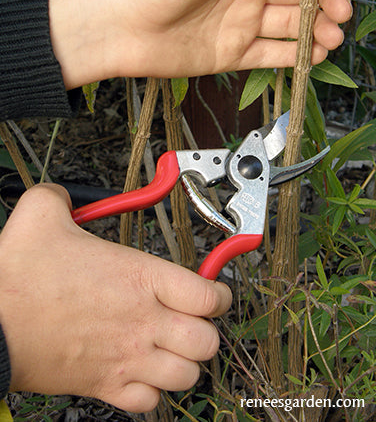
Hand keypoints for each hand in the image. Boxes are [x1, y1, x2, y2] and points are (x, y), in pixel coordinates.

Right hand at [0, 184, 231, 411]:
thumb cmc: (19, 277)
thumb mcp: (42, 214)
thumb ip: (61, 198)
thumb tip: (62, 195)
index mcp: (140, 277)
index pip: (209, 295)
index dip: (219, 293)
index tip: (213, 290)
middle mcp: (143, 321)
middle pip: (208, 340)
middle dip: (205, 330)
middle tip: (191, 320)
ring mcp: (127, 358)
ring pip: (187, 376)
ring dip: (184, 363)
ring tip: (170, 348)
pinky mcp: (105, 385)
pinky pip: (149, 403)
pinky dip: (152, 392)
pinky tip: (141, 373)